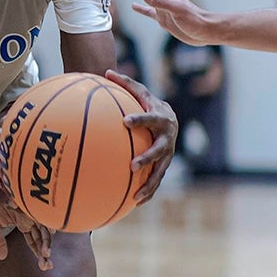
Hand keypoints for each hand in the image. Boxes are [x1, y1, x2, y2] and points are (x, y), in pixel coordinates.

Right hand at [0, 189, 52, 271]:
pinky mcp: (27, 199)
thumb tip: (3, 258)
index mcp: (22, 223)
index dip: (39, 253)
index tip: (44, 266)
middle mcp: (29, 217)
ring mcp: (30, 208)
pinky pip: (38, 211)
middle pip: (42, 237)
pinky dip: (44, 221)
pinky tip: (50, 231)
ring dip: (45, 241)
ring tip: (46, 254)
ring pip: (42, 226)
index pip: (34, 241)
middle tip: (47, 266)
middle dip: (44, 252)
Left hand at [104, 69, 177, 205]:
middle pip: (159, 150)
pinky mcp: (164, 166)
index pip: (150, 118)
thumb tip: (105, 72)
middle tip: (132, 165)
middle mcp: (168, 138)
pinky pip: (156, 181)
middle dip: (147, 158)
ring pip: (160, 172)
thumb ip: (125, 83)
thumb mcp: (140, 92)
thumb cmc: (148, 104)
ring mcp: (168, 154)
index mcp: (161, 118)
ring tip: (135, 197)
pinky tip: (134, 204)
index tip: (125, 122)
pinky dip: (148, 193)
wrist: (170, 119)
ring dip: (149, 185)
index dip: (139, 120)